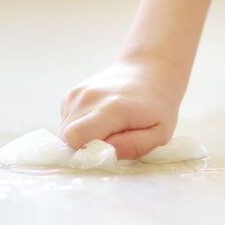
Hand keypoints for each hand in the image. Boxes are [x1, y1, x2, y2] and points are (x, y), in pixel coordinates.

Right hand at [59, 57, 184, 159]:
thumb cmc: (157, 105)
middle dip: (84, 148)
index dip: (85, 153)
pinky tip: (100, 118)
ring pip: (65, 131)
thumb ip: (134, 146)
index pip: (76, 137)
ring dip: (83, 137)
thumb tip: (105, 155)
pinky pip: (67, 122)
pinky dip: (80, 126)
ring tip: (109, 127)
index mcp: (110, 108)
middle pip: (67, 138)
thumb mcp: (159, 132)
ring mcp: (76, 94)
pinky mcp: (71, 95)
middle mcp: (88, 98)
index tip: (104, 153)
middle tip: (111, 141)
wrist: (148, 70)